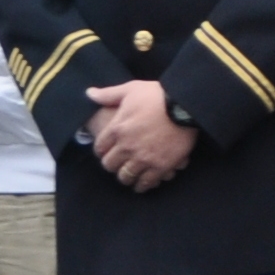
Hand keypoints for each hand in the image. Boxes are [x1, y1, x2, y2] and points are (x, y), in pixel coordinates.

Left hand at [84, 81, 198, 190]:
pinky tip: (141, 185)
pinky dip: (142, 185)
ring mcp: (143, 158)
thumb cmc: (157, 95)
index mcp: (117, 128)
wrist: (184, 105)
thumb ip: (108, 94)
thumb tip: (89, 93)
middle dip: (112, 165)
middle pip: (110, 165)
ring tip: (128, 176)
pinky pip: (146, 182)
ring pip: (126, 176)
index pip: (100, 148)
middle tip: (117, 164)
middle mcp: (126, 146)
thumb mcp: (130, 89)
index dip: (102, 150)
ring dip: (126, 176)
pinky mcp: (160, 166)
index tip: (106, 151)